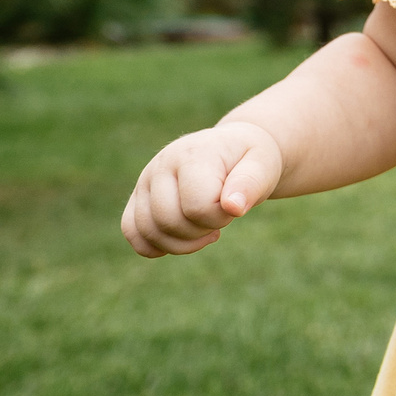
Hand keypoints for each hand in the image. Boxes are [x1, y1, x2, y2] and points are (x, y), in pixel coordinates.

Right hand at [120, 120, 284, 256]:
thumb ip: (251, 184)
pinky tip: (183, 238)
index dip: (220, 217)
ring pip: (148, 230)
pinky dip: (155, 245)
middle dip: (200, 231)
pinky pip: (131, 231)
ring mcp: (145, 180)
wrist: (234, 149)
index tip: (233, 206)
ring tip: (204, 227)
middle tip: (219, 218)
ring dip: (182, 243)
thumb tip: (233, 207)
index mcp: (192, 154)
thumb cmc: (250, 159)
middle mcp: (161, 164)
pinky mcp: (138, 196)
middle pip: (168, 221)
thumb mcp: (264, 166)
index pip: (196, 205)